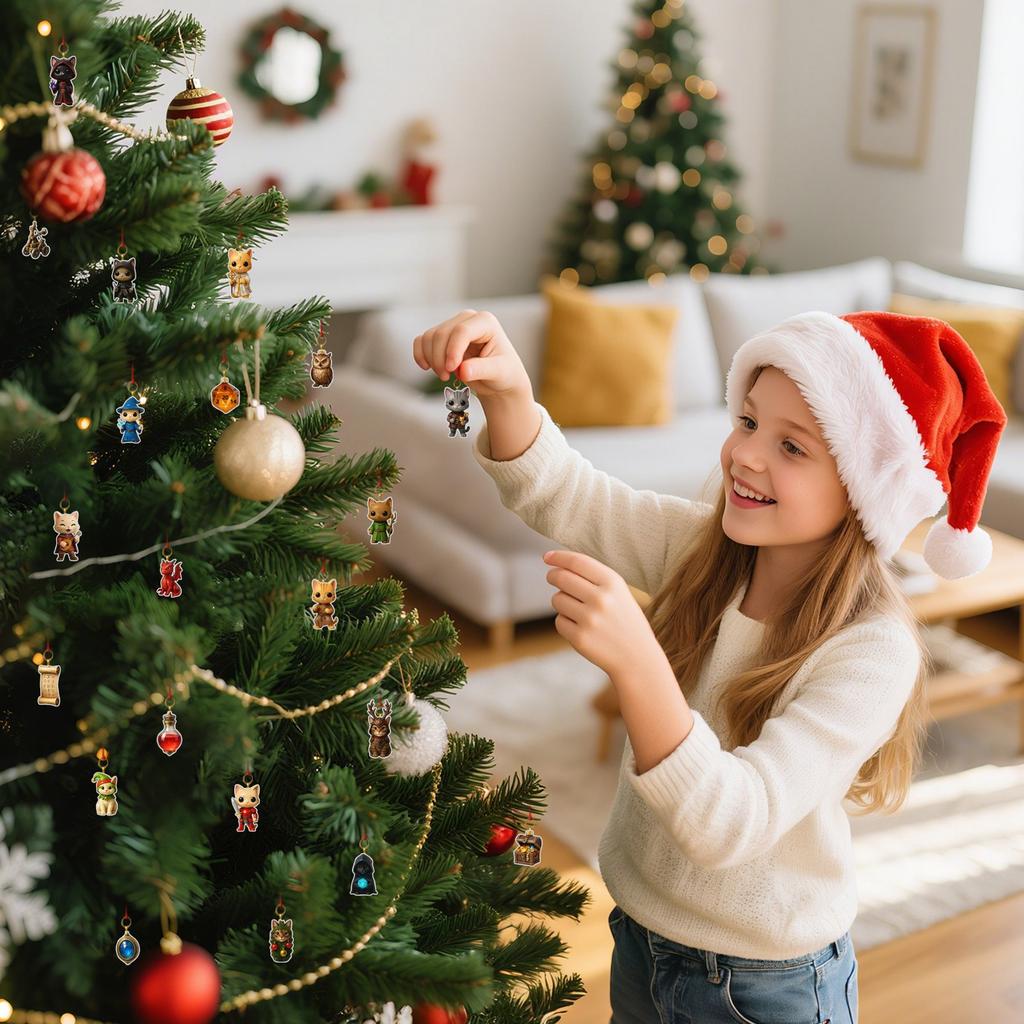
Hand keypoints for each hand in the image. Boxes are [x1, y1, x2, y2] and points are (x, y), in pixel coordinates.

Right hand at [412, 309, 532, 401]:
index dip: (453, 350)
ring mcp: (453, 326)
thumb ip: (482, 370)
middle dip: (440, 358)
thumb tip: (463, 371)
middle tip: (446, 377)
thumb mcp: (499, 372)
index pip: (462, 331)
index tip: (452, 370)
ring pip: (429, 337)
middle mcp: (467, 319)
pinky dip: (420, 354)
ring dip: (431, 359)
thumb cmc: (504, 372)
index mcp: (485, 322)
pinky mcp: (442, 336)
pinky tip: (426, 367)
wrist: (498, 378)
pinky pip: (422, 340)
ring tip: (444, 376)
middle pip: (442, 334)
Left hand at [543, 549, 663, 678]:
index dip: (559, 557)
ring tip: (578, 610)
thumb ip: (592, 577)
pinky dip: (565, 622)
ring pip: (557, 599)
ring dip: (561, 602)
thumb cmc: (624, 620)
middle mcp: (601, 599)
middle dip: (553, 576)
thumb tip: (557, 564)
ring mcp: (590, 619)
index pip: (577, 562)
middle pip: (561, 577)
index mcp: (613, 583)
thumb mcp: (619, 592)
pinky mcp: (580, 638)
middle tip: (553, 578)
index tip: (547, 557)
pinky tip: (581, 628)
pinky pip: (559, 621)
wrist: (638, 658)